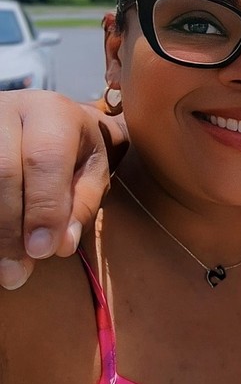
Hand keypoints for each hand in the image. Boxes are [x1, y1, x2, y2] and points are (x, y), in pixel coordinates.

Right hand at [0, 90, 122, 289]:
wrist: (37, 118)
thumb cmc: (71, 149)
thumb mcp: (90, 169)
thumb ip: (82, 203)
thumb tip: (61, 245)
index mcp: (53, 112)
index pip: (46, 159)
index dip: (44, 207)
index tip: (42, 252)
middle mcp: (9, 110)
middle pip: (2, 171)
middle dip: (10, 228)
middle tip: (16, 273)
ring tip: (3, 269)